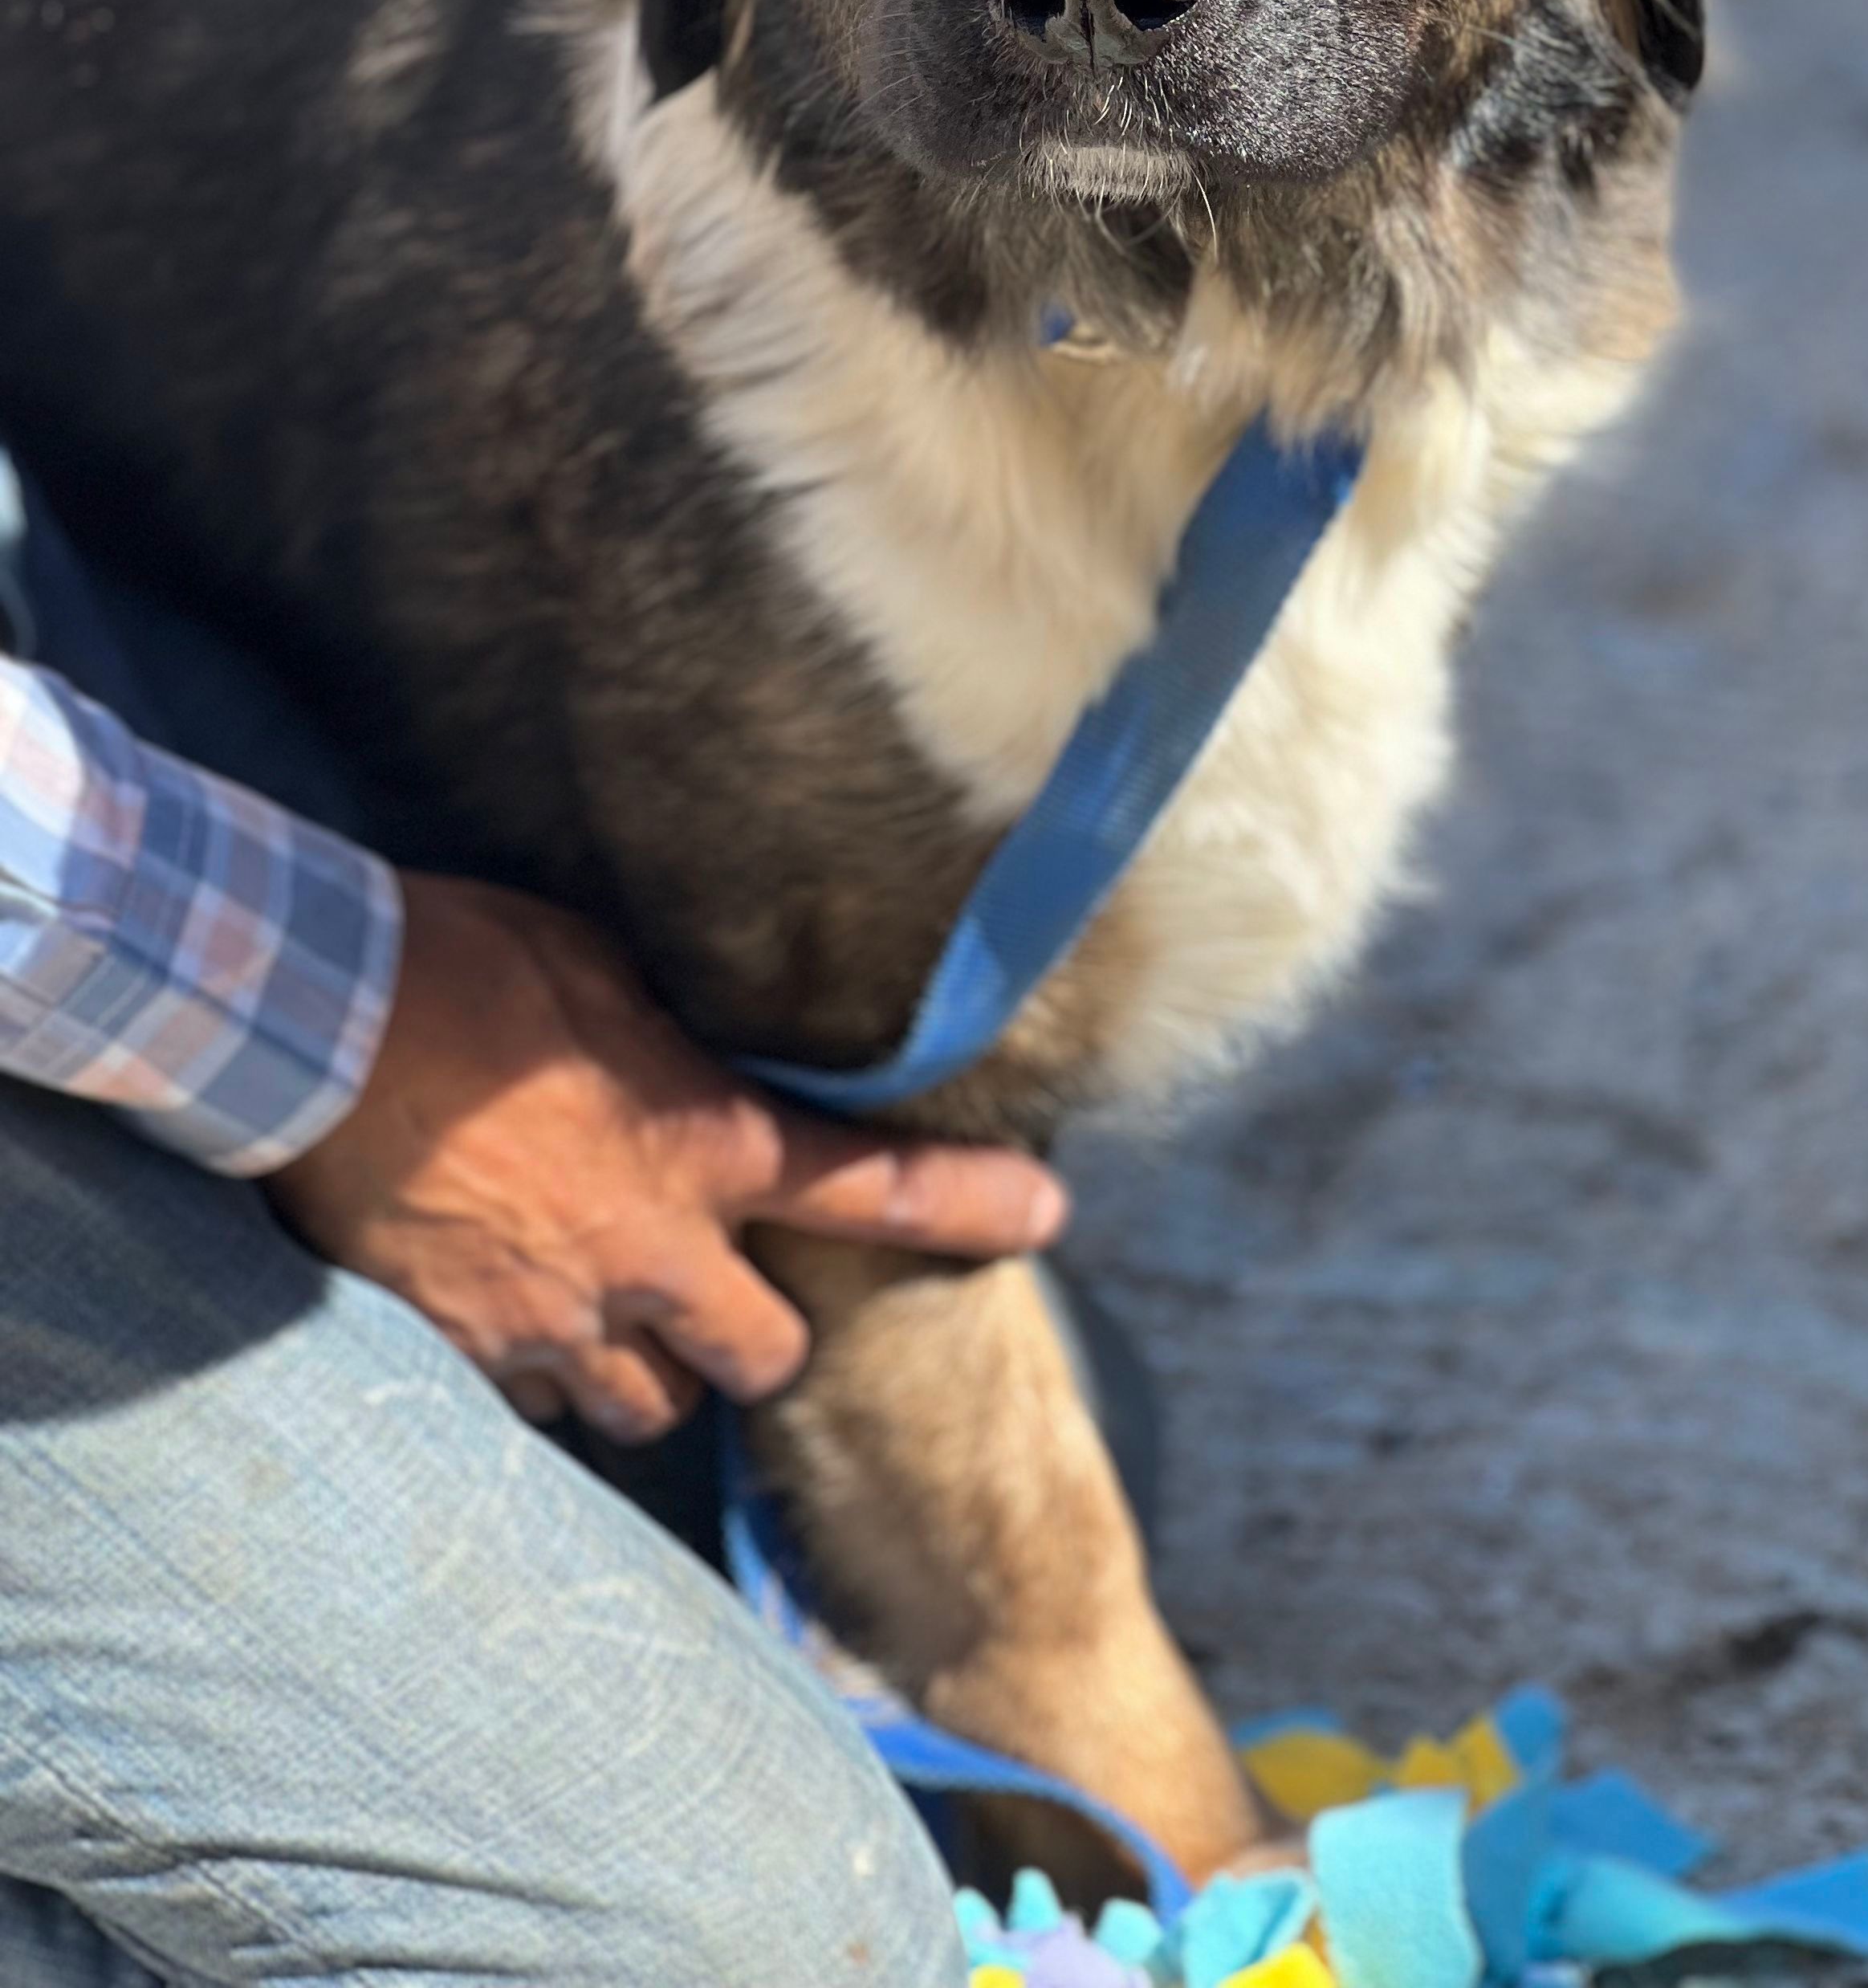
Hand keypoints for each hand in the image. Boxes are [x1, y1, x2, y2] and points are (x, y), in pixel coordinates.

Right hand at [265, 872, 1066, 1441]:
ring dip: (651, 1366)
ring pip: (650, 1405)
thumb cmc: (465, 965)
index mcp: (706, 1145)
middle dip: (757, 1335)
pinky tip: (518, 1311)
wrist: (317, 1033)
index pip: (875, 1188)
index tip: (1048, 1215)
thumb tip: (700, 1046)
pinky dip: (546, 1374)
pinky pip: (540, 1403)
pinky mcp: (471, 1351)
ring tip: (613, 1301)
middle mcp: (653, 1253)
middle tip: (725, 1287)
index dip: (973, 1208)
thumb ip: (675, 1037)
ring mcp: (561, 1318)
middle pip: (764, 1357)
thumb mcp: (604, 972)